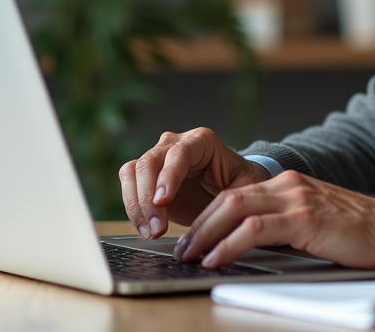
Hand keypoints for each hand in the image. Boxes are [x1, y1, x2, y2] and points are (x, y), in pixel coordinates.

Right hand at [119, 128, 269, 239]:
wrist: (229, 193)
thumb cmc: (239, 186)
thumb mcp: (246, 189)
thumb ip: (236, 198)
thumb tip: (224, 219)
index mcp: (201, 141)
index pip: (179, 152)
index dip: (169, 176)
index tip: (164, 201)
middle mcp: (175, 144)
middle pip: (150, 161)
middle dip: (148, 197)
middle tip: (157, 228)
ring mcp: (158, 159)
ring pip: (132, 172)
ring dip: (137, 205)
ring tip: (151, 232)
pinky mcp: (146, 179)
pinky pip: (128, 187)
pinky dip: (133, 210)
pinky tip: (146, 229)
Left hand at [173, 170, 374, 270]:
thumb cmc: (359, 233)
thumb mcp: (314, 221)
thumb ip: (286, 225)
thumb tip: (253, 247)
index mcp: (289, 184)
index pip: (236, 194)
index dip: (208, 215)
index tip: (193, 237)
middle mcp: (288, 185)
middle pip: (228, 197)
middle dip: (200, 225)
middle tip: (184, 248)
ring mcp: (296, 198)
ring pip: (235, 208)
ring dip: (207, 234)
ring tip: (192, 255)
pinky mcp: (304, 218)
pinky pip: (255, 229)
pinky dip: (230, 244)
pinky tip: (217, 258)